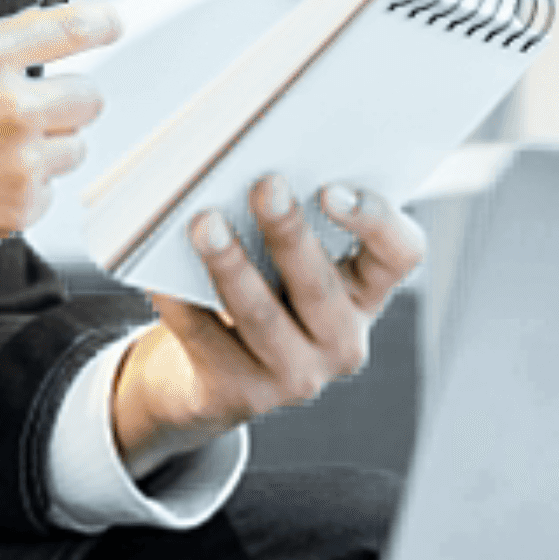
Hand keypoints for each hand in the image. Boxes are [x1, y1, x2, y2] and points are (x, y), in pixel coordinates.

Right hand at [0, 0, 121, 265]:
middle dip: (65, 103)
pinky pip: (49, 192)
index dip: (103, 24)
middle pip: (89, 96)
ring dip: (45, 149)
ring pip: (73, 148)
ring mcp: (20, 158)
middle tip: (26, 114)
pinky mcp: (20, 206)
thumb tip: (39, 34)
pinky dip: (24, 191)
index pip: (72, 27)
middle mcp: (12, 103)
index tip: (112, 24)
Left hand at [108, 176, 425, 475]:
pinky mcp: (241, 396)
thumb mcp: (285, 258)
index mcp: (365, 292)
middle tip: (265, 185)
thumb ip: (287, 217)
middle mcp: (342, 340)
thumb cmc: (256, 288)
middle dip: (290, 233)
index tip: (333, 188)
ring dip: (232, 267)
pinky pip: (206, 339)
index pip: (401, 254)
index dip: (376, 220)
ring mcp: (296, 376)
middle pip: (321, 286)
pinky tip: (157, 269)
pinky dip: (179, 301)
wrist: (210, 376)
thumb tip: (247, 163)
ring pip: (262, 318)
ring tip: (203, 224)